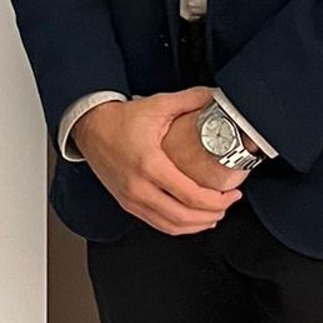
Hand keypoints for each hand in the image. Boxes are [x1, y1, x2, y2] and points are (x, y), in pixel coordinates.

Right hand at [71, 88, 243, 236]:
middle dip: (212, 214)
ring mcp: (131, 198)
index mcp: (149, 164)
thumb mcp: (157, 105)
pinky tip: (191, 220)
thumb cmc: (119, 119)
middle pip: (184, 216)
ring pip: (170, 225)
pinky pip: (157, 224)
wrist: (90, 127)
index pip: (190, 195)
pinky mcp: (127, 203)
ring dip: (196, 224)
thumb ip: (189, 99)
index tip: (232, 193)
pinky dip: (178, 226)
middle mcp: (139, 187)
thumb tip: (215, 96)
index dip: (217, 200)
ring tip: (215, 214)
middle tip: (228, 203)